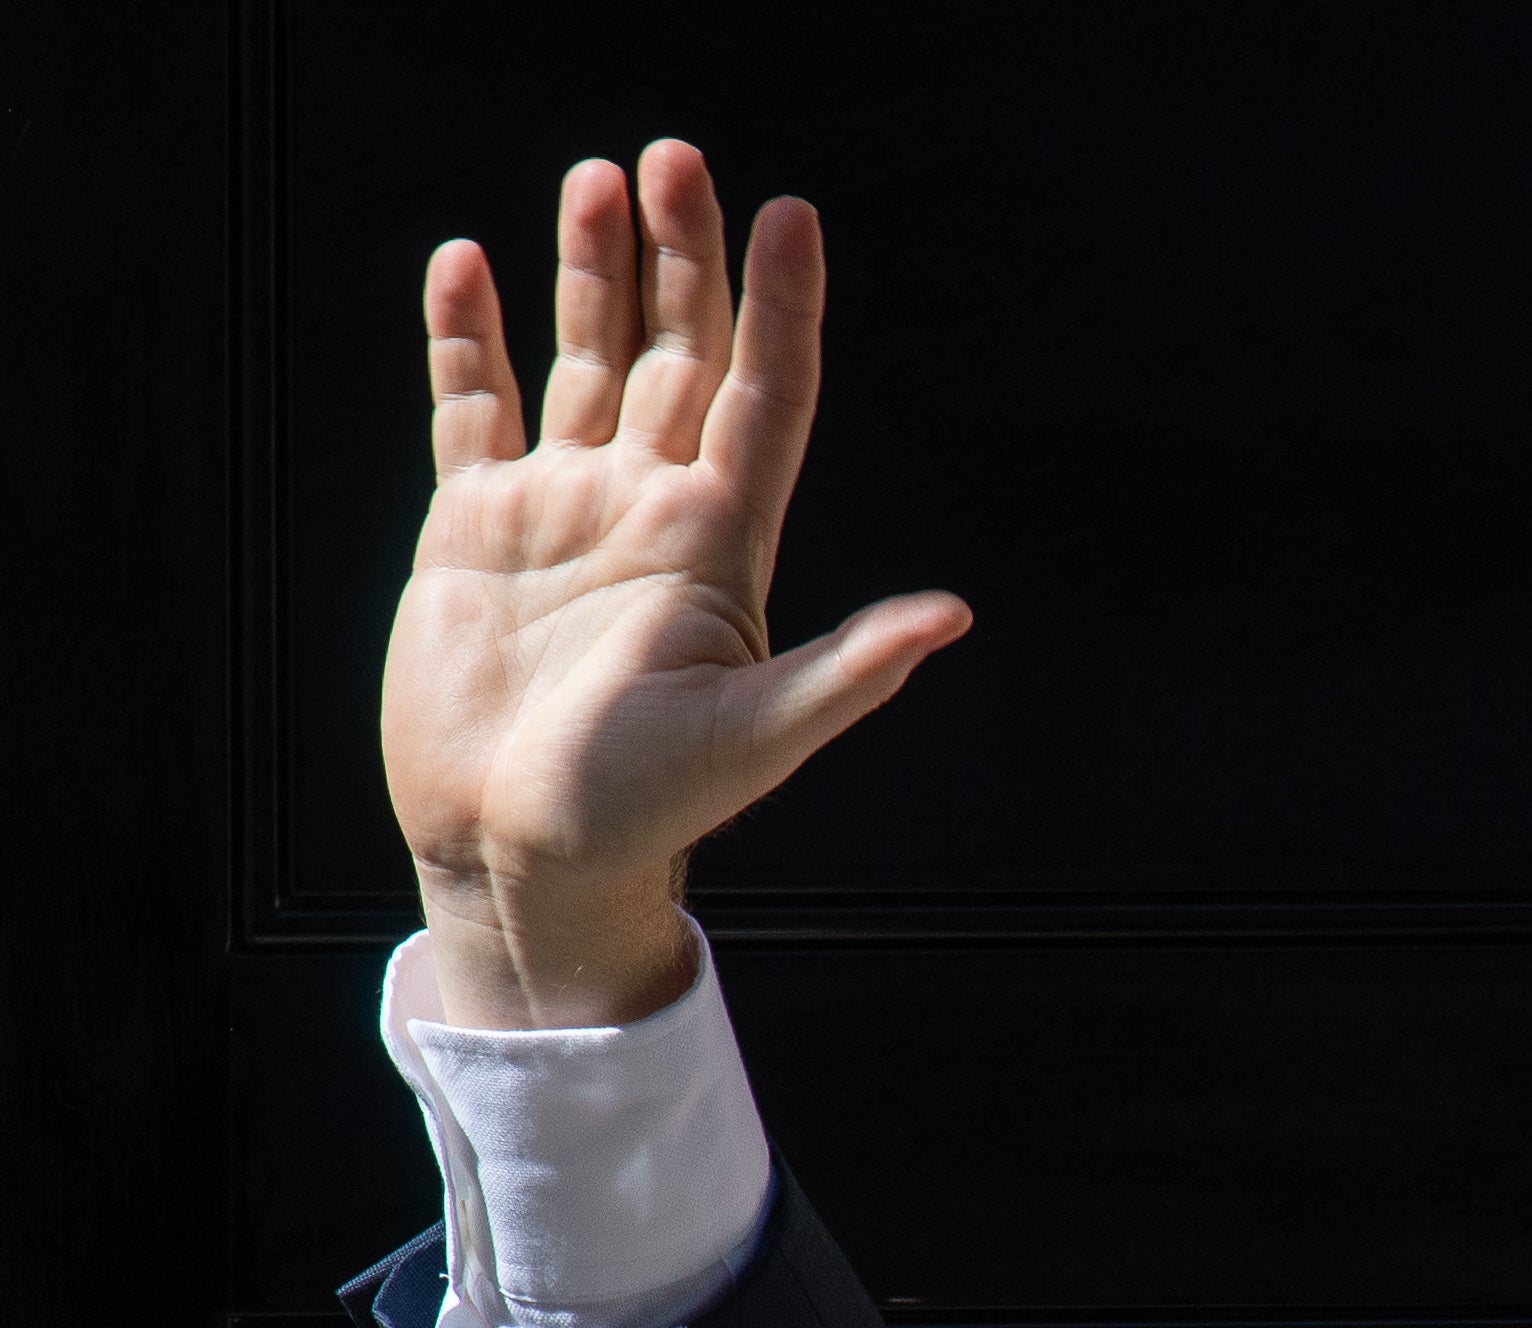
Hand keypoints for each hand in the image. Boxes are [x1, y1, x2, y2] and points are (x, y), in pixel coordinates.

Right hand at [382, 141, 967, 1026]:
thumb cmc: (644, 811)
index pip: (766, 396)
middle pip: (680, 356)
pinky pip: (475, 410)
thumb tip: (952, 617)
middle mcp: (650, 511)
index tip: (792, 215)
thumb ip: (847, 671)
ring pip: (585, 363)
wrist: (523, 853)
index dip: (781, 308)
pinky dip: (467, 339)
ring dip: (592, 274)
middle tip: (678, 157)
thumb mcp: (757, 738)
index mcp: (721, 545)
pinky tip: (466, 265)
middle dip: (683, 259)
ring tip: (596, 180)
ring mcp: (564, 512)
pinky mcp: (477, 528)